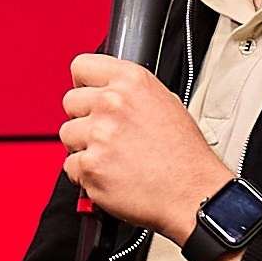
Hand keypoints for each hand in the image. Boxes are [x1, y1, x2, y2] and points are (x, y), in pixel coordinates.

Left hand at [61, 52, 234, 244]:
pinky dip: (86, 175)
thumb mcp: (166, 102)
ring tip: (112, 157)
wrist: (194, 194)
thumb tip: (105, 91)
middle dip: (84, 119)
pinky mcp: (91, 166)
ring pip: (67, 134)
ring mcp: (99, 134)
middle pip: (70, 101)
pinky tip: (111, 175)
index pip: (81, 66)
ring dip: (83, 147)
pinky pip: (70, 166)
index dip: (84, 85)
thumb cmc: (185, 155)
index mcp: (131, 81)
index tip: (89, 97)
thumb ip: (129, 92)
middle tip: (106, 135)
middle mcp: (112, 102)